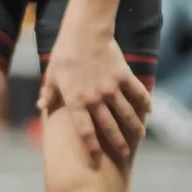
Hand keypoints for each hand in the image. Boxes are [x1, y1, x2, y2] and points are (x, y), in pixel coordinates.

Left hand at [40, 31, 149, 166]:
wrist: (85, 32)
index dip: (91, 147)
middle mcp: (95, 98)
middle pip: (109, 127)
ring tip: (140, 137)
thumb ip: (49, 93)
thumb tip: (41, 107)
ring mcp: (112, 88)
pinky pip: (137, 92)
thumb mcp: (52, 75)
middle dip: (117, 143)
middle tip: (124, 154)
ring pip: (126, 113)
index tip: (97, 160)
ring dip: (134, 127)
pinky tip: (149, 112)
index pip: (84, 130)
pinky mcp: (124, 76)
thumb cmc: (64, 54)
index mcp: (76, 101)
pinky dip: (145, 102)